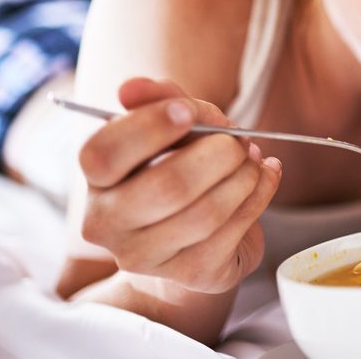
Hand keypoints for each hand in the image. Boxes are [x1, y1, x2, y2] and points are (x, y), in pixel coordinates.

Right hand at [76, 77, 281, 293]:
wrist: (201, 235)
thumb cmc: (183, 168)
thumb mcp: (175, 127)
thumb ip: (161, 100)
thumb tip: (131, 87)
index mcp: (95, 179)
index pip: (102, 154)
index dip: (148, 128)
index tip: (188, 111)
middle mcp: (107, 224)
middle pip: (166, 186)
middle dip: (217, 154)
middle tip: (239, 140)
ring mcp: (145, 257)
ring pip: (205, 213)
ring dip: (243, 176)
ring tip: (253, 158)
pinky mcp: (190, 274)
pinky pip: (233, 231)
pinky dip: (260, 194)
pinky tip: (264, 177)